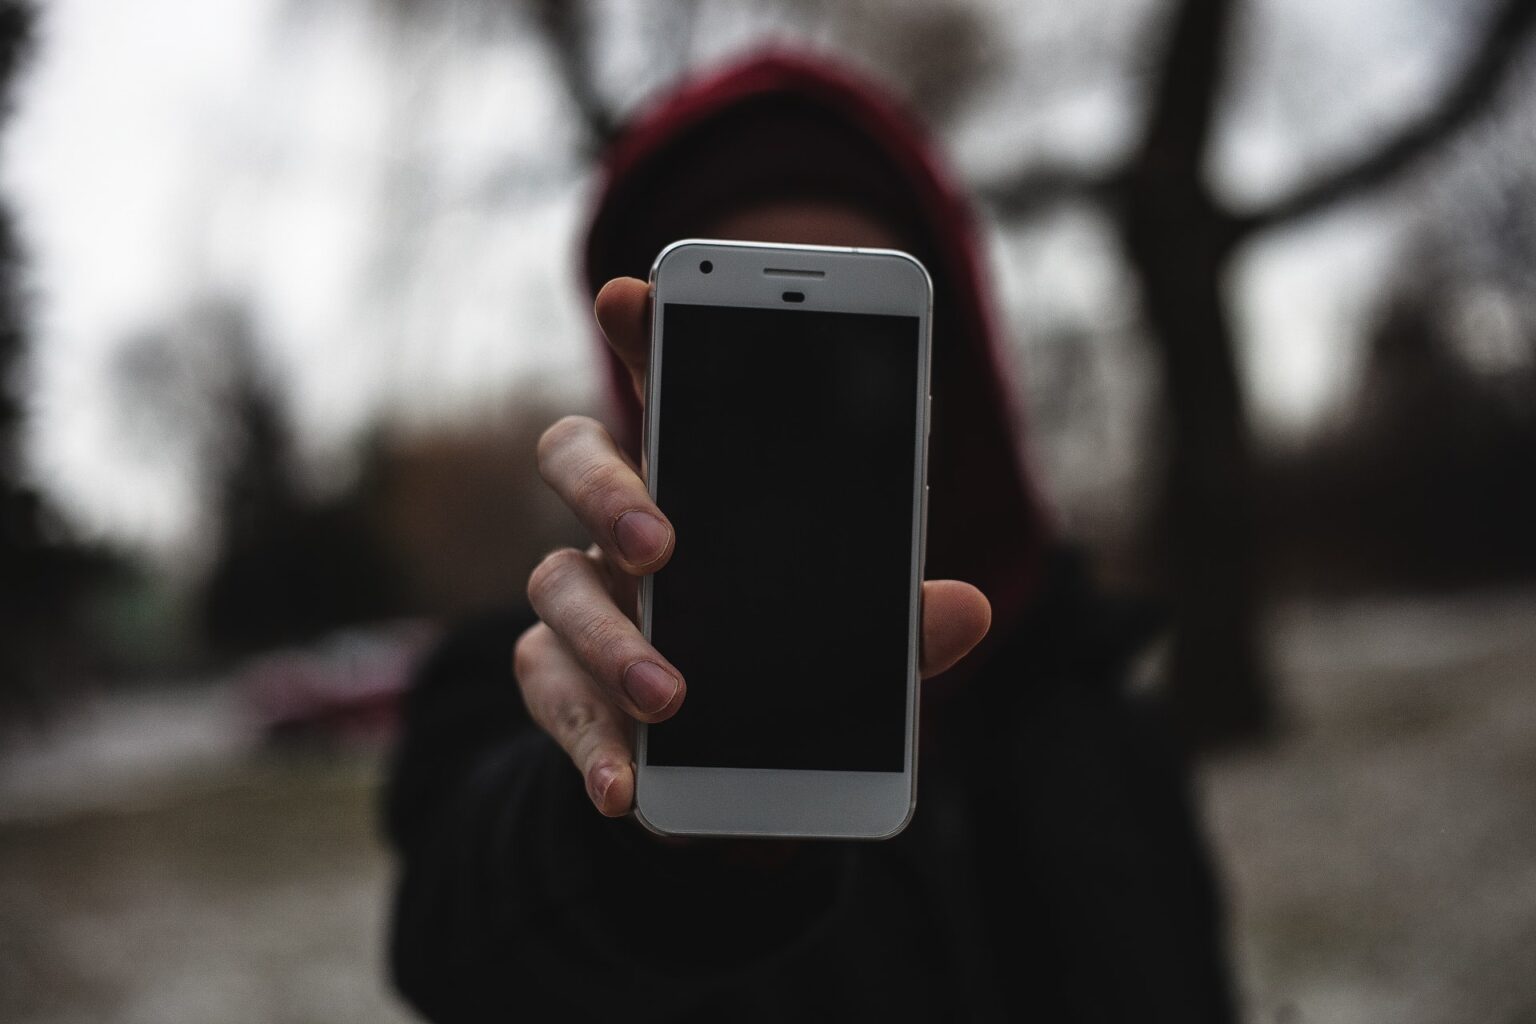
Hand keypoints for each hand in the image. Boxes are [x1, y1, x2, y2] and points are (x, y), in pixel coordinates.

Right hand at [514, 277, 992, 816]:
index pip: (663, 380)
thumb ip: (900, 617)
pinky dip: (589, 743)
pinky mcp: (559, 678)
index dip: (644, 331)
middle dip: (611, 490)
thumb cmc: (788, 652)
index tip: (631, 293)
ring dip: (613, 640)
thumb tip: (968, 609)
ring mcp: (582, 595)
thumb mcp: (857, 630)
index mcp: (698, 474)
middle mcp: (625, 519)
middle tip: (662, 541)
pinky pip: (551, 695)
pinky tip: (626, 788)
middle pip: (577, 459)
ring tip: (670, 697)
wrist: (728, 756)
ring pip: (554, 583)